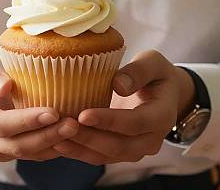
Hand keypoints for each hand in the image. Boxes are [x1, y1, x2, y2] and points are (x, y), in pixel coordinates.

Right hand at [0, 53, 78, 161]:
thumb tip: (4, 86)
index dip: (26, 121)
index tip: (52, 112)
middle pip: (16, 145)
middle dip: (46, 136)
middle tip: (72, 124)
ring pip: (26, 154)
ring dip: (52, 144)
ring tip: (76, 129)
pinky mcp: (6, 151)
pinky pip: (31, 154)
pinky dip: (51, 147)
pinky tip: (69, 136)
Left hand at [53, 50, 194, 164]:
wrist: (163, 92)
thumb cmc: (156, 73)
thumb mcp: (152, 62)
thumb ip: (138, 71)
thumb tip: (118, 85)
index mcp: (162, 116)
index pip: (135, 123)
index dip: (109, 121)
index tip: (84, 114)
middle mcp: (151, 139)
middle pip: (120, 145)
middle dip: (90, 138)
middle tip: (64, 126)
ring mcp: (136, 149)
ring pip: (107, 155)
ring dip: (81, 148)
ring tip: (56, 136)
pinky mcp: (121, 152)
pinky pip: (100, 156)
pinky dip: (80, 151)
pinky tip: (59, 143)